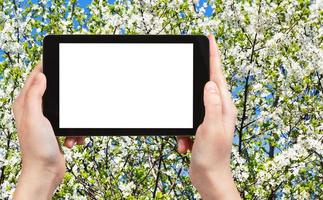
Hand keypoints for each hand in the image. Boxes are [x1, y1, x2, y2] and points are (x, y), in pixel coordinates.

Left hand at [12, 63, 82, 198]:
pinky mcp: (57, 130)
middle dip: (66, 96)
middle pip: (53, 91)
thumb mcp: (34, 118)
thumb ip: (35, 96)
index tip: (55, 59)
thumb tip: (41, 76)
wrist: (46, 171)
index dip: (44, 67)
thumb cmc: (37, 148)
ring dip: (73, 119)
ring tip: (70, 132)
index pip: (35, 78)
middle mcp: (35, 110)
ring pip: (66, 108)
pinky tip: (72, 139)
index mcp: (26, 104)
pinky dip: (75, 131)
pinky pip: (71, 122)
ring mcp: (47, 120)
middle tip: (73, 96)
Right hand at [177, 35, 239, 198]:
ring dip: (184, 121)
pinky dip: (182, 134)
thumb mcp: (211, 128)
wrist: (209, 177)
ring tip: (186, 139)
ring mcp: (209, 119)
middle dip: (197, 78)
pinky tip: (185, 145)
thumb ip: (211, 105)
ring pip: (192, 105)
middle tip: (195, 63)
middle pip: (206, 86)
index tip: (211, 40)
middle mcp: (219, 110)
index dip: (214, 57)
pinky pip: (187, 122)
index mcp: (224, 107)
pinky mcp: (200, 127)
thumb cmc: (213, 157)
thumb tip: (209, 84)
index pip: (218, 76)